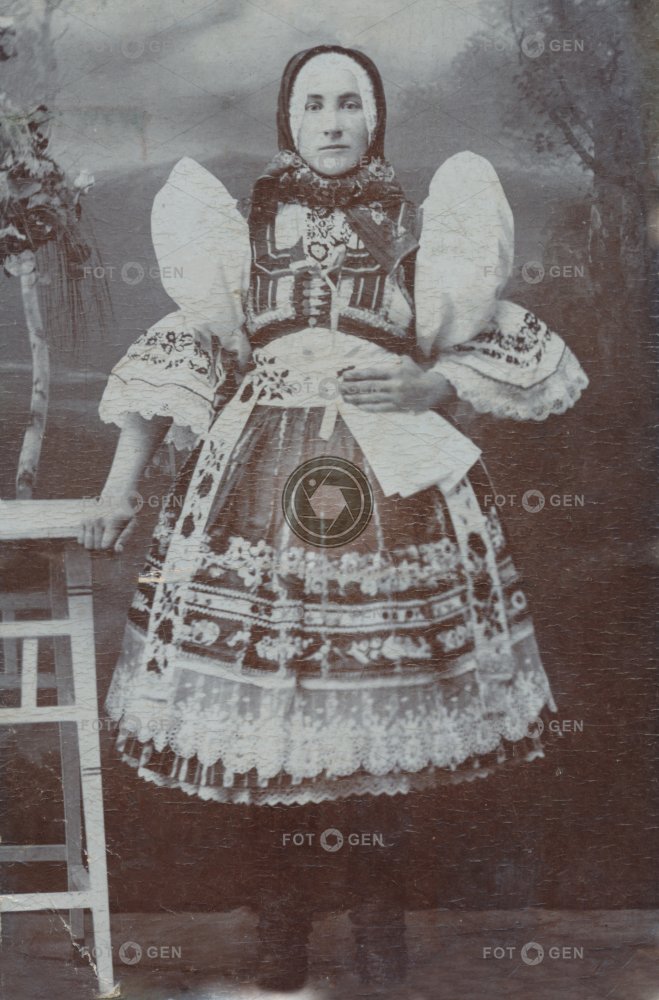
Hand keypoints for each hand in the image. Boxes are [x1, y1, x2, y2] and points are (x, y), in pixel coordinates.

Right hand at [78, 494, 138, 552]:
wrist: (113, 498)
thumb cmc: (124, 515)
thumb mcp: (131, 523)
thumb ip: (125, 537)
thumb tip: (118, 551)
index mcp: (111, 522)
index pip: (104, 545)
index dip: (110, 550)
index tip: (113, 546)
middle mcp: (98, 521)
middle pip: (96, 547)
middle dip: (103, 548)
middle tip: (109, 540)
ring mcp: (89, 520)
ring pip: (87, 546)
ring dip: (94, 546)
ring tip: (101, 539)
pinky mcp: (83, 521)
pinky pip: (80, 541)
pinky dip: (87, 542)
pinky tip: (94, 535)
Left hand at [339, 357, 453, 411]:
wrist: (432, 391)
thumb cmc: (417, 375)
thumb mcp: (408, 363)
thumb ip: (395, 359)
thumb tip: (385, 353)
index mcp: (395, 372)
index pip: (372, 373)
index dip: (357, 374)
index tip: (345, 375)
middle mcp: (394, 385)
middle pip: (369, 387)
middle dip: (352, 387)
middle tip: (340, 387)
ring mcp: (395, 397)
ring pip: (371, 399)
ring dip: (356, 398)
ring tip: (345, 397)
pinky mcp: (396, 407)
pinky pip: (379, 408)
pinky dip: (367, 407)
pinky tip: (358, 406)